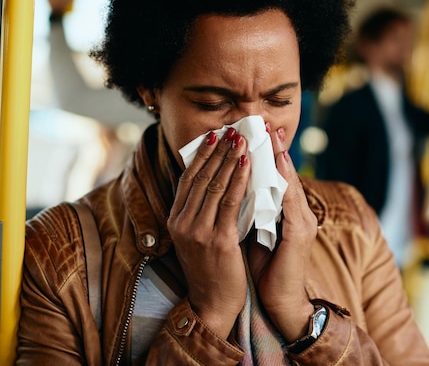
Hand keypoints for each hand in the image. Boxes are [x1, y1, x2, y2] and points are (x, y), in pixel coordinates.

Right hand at [167, 128, 249, 338]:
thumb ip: (202, 212)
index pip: (188, 179)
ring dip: (230, 158)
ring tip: (241, 139)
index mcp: (176, 220)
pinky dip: (239, 180)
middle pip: (201, 177)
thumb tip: (215, 183)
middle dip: (218, 151)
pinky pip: (230, 202)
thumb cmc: (211, 269)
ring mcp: (198, 231)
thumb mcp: (198, 238)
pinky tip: (247, 164)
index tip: (214, 136)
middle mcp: (183, 223)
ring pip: (215, 185)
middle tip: (232, 130)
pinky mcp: (217, 240)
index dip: (202, 155)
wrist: (212, 304)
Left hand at [247, 125, 318, 342]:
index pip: (275, 177)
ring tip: (269, 135)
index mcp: (286, 213)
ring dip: (279, 157)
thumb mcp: (256, 233)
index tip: (256, 131)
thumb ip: (250, 211)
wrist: (281, 302)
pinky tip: (276, 165)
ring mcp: (302, 221)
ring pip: (288, 182)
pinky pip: (290, 200)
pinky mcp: (300, 233)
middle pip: (284, 173)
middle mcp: (297, 212)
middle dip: (274, 147)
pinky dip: (283, 180)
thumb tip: (231, 189)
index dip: (267, 154)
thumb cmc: (266, 268)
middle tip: (263, 122)